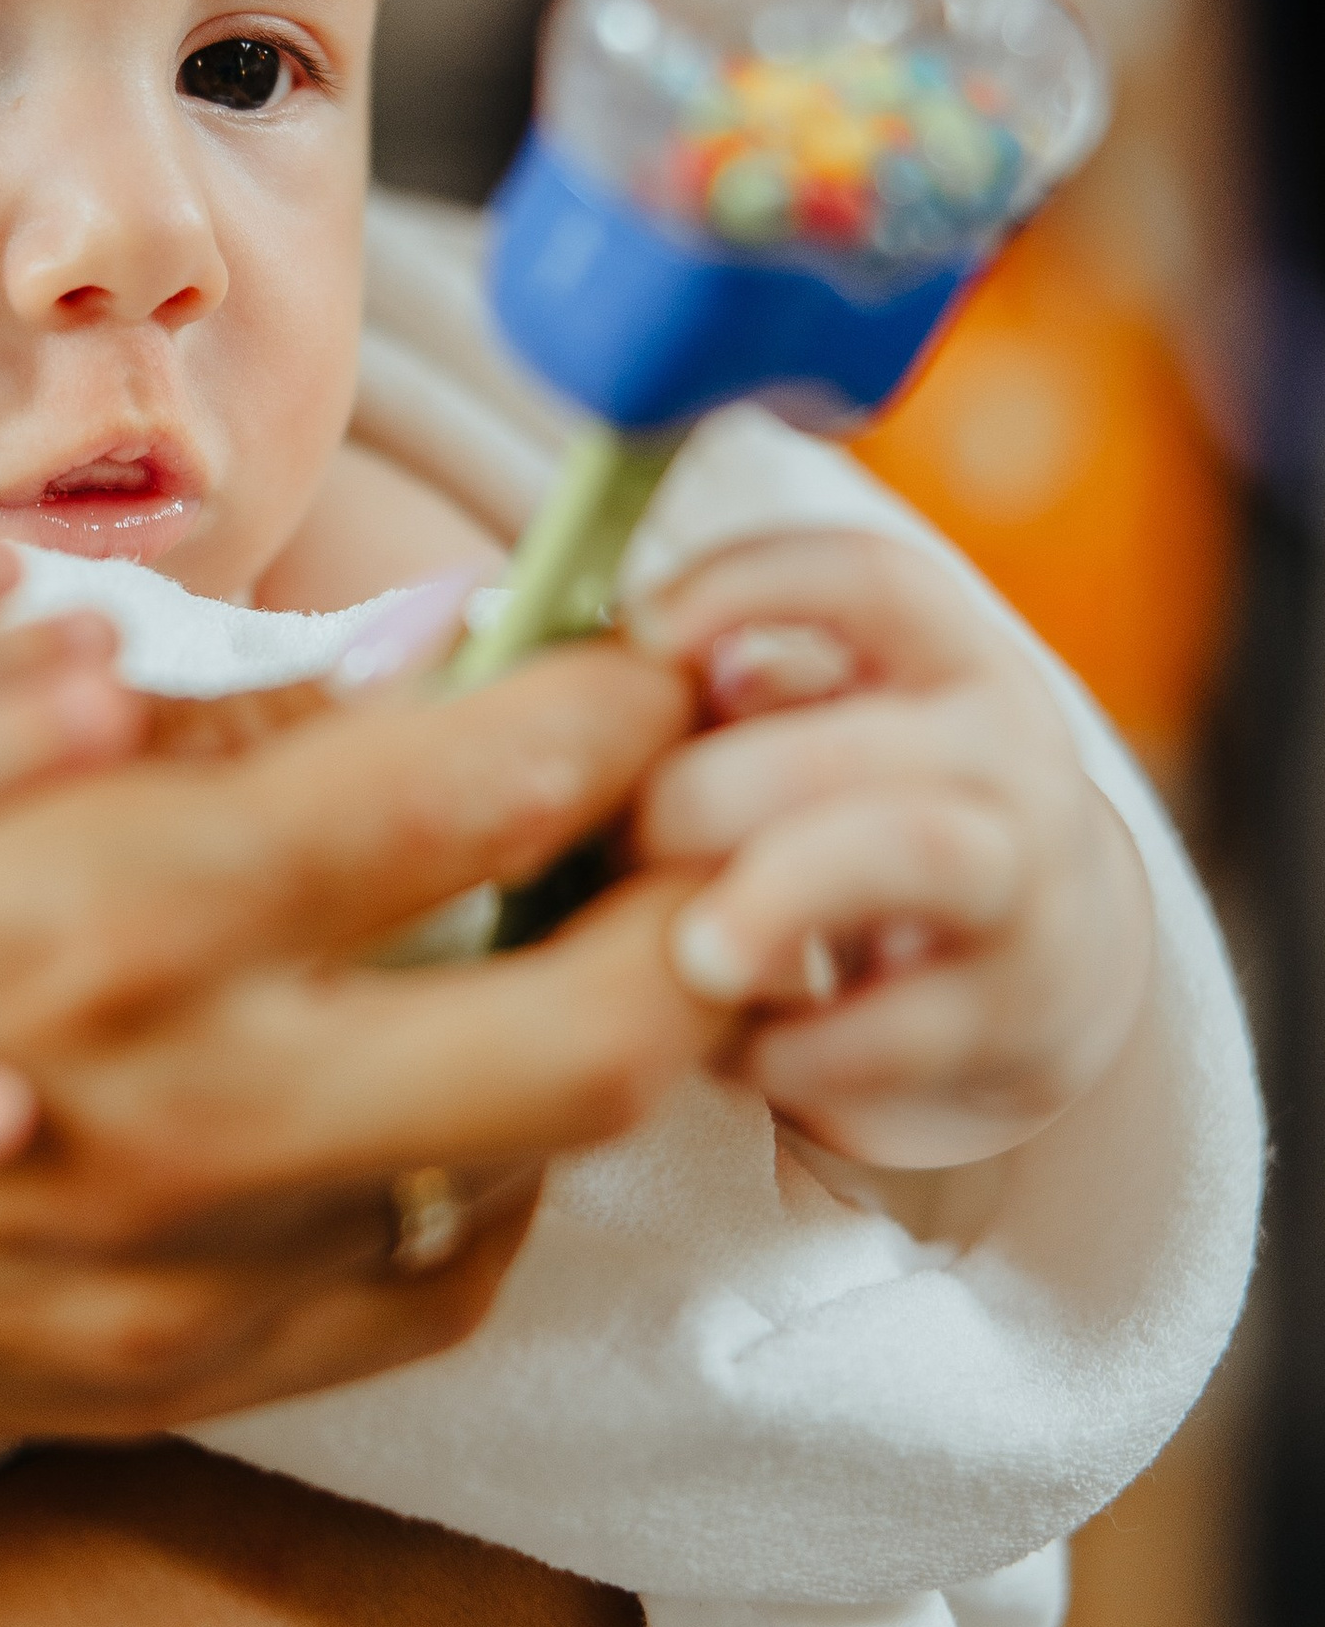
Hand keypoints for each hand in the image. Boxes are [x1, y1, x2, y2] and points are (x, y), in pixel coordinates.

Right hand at [0, 638, 719, 1452]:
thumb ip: (213, 714)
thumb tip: (440, 643)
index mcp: (126, 914)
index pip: (483, 798)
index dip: (622, 717)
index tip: (655, 674)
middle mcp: (189, 1115)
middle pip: (600, 1039)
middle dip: (705, 921)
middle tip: (702, 833)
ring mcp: (196, 1283)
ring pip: (527, 1173)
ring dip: (577, 1045)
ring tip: (559, 940)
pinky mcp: (178, 1385)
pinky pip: (420, 1292)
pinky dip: (463, 1179)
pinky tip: (424, 1089)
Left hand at [629, 528, 1154, 1166]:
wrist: (1046, 967)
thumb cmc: (864, 821)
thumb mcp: (820, 729)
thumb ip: (720, 699)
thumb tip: (580, 677)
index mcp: (941, 655)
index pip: (868, 578)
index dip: (748, 588)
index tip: (638, 632)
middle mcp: (1001, 751)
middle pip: (845, 742)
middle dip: (699, 797)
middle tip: (618, 848)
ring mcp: (1023, 881)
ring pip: (907, 852)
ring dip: (774, 896)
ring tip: (691, 953)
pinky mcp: (1011, 1013)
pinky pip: (898, 1026)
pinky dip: (797, 1044)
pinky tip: (734, 1048)